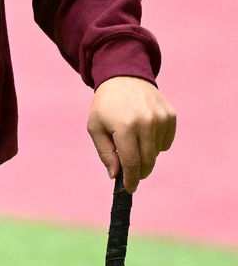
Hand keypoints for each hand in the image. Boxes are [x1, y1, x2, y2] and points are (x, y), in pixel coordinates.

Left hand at [86, 76, 176, 193]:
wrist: (124, 77)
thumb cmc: (106, 105)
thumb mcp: (95, 127)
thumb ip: (106, 153)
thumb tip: (116, 175)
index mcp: (125, 126)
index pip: (132, 162)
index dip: (131, 179)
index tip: (130, 189)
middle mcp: (146, 122)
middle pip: (147, 161)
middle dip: (139, 172)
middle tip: (132, 175)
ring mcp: (161, 118)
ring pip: (157, 152)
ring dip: (146, 155)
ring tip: (133, 142)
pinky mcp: (171, 115)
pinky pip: (166, 142)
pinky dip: (156, 144)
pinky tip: (145, 133)